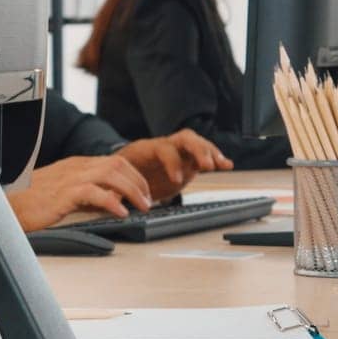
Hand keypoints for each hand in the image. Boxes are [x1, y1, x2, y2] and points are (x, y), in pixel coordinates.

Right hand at [9, 155, 151, 231]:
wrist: (4, 205)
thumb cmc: (29, 202)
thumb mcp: (62, 194)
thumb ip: (85, 195)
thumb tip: (109, 203)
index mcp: (75, 166)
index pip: (113, 162)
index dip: (134, 177)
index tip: (144, 193)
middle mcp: (74, 167)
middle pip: (117, 164)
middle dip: (139, 181)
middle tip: (148, 201)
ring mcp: (68, 178)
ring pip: (111, 174)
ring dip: (132, 190)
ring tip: (142, 207)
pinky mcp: (62, 193)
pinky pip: (94, 192)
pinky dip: (112, 201)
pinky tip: (121, 213)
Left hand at [115, 129, 231, 201]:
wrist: (124, 168)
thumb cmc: (119, 173)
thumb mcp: (115, 180)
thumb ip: (115, 190)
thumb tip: (110, 200)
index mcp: (145, 149)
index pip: (162, 148)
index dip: (172, 162)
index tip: (176, 179)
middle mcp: (164, 146)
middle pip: (184, 138)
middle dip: (198, 150)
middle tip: (207, 165)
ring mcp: (177, 152)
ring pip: (196, 143)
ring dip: (210, 152)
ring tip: (221, 164)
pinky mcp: (187, 160)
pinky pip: (204, 155)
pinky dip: (216, 158)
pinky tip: (227, 165)